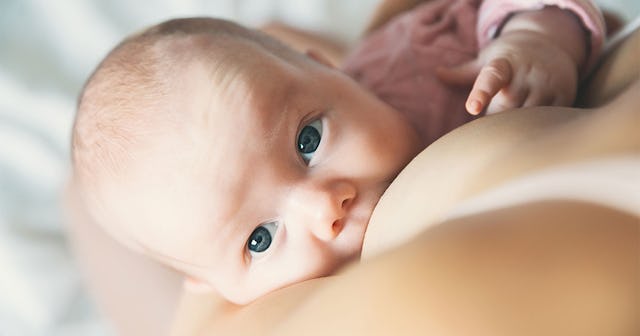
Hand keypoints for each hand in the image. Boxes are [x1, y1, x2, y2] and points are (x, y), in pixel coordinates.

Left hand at [437, 29, 578, 114]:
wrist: (551, 44)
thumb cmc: (510, 58)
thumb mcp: (488, 59)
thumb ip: (463, 72)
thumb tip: (437, 73)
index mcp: (504, 64)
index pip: (491, 78)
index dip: (481, 93)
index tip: (472, 108)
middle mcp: (527, 72)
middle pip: (506, 107)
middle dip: (496, 117)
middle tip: (493, 115)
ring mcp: (547, 84)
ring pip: (527, 116)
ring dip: (515, 124)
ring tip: (510, 120)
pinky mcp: (563, 95)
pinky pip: (547, 119)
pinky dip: (536, 126)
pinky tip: (531, 124)